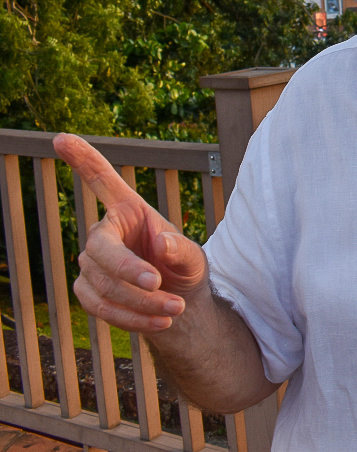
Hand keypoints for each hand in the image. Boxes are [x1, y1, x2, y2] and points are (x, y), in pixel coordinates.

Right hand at [54, 133, 208, 332]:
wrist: (181, 307)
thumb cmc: (186, 271)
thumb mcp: (194, 258)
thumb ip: (181, 249)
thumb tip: (161, 244)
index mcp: (129, 211)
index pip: (102, 182)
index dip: (83, 160)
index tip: (61, 137)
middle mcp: (104, 233)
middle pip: (99, 250)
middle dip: (127, 271)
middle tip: (158, 284)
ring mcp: (90, 264)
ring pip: (102, 285)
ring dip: (140, 301)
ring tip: (176, 308)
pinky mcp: (87, 293)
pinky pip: (100, 308)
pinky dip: (132, 317)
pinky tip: (161, 321)